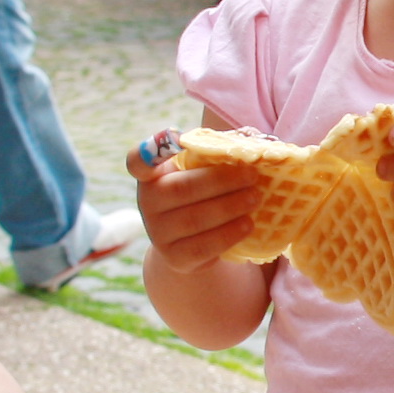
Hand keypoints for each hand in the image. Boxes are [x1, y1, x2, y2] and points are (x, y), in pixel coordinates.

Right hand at [129, 130, 262, 272]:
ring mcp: (158, 233)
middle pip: (182, 189)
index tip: (173, 134)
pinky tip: (248, 225)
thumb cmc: (200, 196)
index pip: (137, 161)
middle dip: (222, 181)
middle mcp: (147, 203)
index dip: (149, 149)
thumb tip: (249, 142)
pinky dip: (229, 234)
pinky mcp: (175, 258)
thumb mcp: (201, 173)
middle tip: (252, 176)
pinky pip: (204, 246)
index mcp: (151, 175)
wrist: (189, 245)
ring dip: (231, 207)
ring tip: (256, 198)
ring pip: (196, 219)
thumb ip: (215, 154)